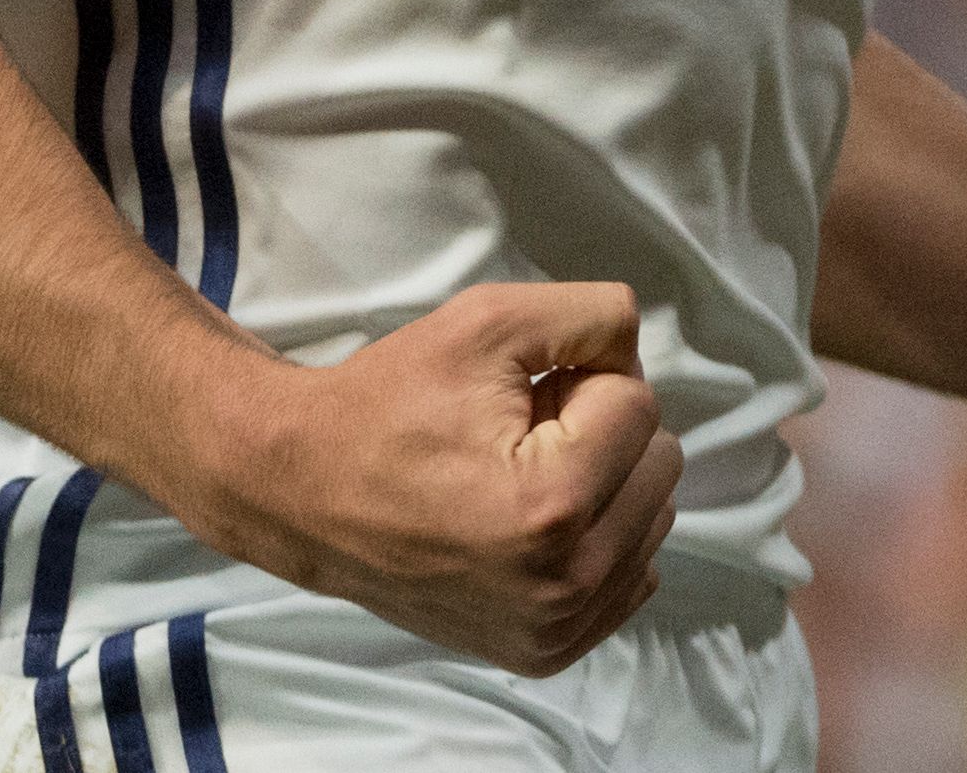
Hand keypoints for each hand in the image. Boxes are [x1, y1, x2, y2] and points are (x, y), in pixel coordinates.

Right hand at [196, 281, 684, 675]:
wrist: (306, 492)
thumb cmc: (389, 402)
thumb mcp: (487, 321)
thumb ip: (594, 314)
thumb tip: (641, 352)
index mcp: (551, 505)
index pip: (639, 404)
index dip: (577, 379)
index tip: (512, 398)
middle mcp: (565, 585)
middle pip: (659, 465)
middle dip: (597, 432)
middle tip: (515, 434)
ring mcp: (555, 630)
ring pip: (653, 519)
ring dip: (600, 484)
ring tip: (517, 477)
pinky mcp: (545, 652)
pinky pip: (630, 577)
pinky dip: (597, 538)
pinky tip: (531, 523)